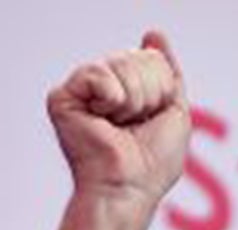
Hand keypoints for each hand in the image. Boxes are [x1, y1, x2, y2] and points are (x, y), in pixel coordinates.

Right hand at [45, 31, 190, 213]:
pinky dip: (112, 98)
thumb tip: (153, 35)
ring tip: (120, 125)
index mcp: (125, 90)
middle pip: (136, 58)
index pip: (150, 60)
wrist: (128, 186)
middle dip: (148, 94)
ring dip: (134, 100)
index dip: (161, 90)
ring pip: (120, 63)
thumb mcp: (175, 112)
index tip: (150, 119)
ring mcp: (80, 91)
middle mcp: (101, 88)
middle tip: (135, 125)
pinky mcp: (62, 97)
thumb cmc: (152, 164)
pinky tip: (104, 119)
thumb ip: (169, 73)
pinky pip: (98, 74)